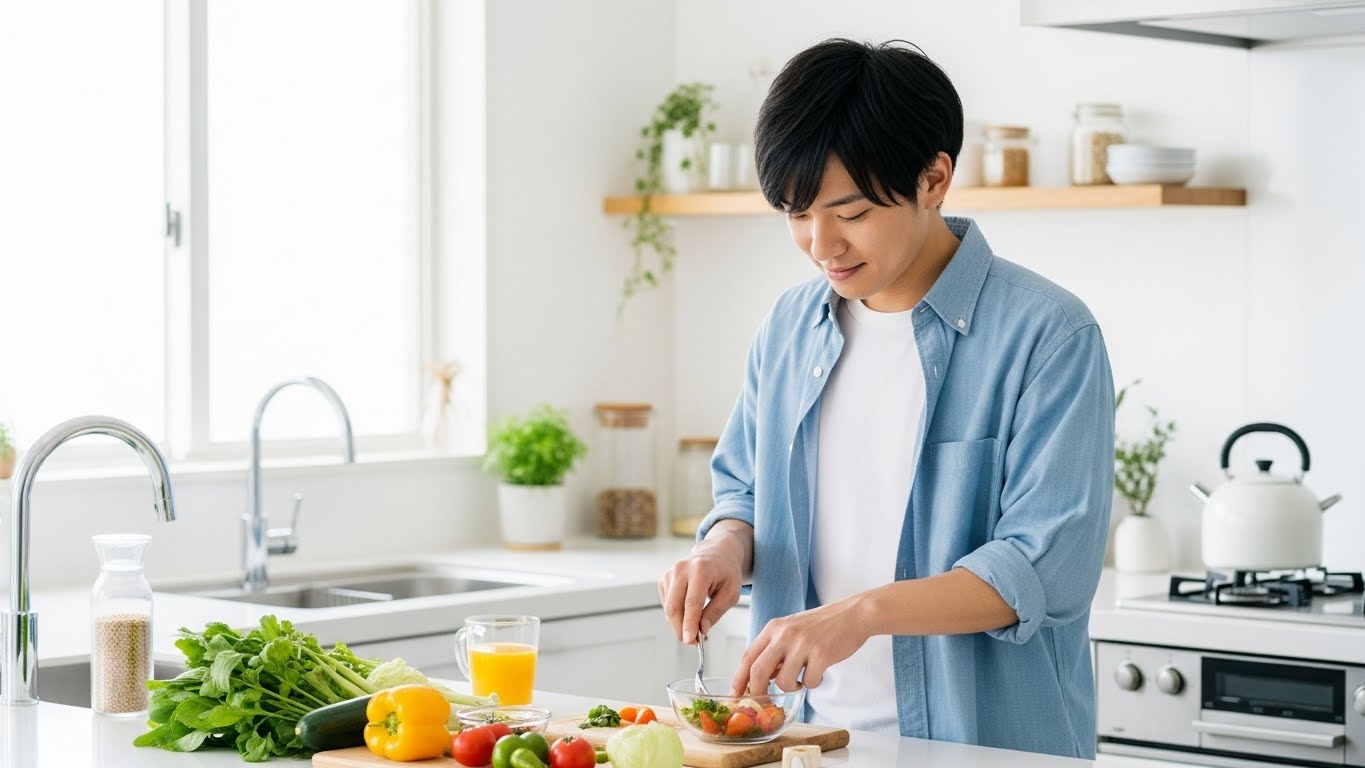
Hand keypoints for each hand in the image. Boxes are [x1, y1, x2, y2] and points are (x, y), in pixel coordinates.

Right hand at [659, 523, 747, 644]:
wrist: (717, 554)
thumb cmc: (727, 573)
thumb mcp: (731, 593)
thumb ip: (716, 612)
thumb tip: (702, 630)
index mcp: (701, 569)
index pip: (692, 602)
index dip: (689, 624)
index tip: (690, 641)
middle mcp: (682, 569)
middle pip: (674, 607)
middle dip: (681, 629)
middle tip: (694, 642)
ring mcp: (670, 573)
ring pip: (668, 608)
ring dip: (679, 624)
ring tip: (695, 628)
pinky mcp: (665, 579)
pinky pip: (667, 604)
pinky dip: (676, 615)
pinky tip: (689, 613)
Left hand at [731, 597, 870, 695]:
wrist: (853, 614)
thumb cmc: (821, 625)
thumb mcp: (791, 629)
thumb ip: (775, 649)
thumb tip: (760, 678)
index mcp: (774, 628)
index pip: (747, 657)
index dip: (738, 679)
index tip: (736, 695)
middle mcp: (784, 634)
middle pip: (758, 672)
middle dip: (758, 693)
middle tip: (765, 702)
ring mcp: (803, 644)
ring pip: (784, 682)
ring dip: (792, 688)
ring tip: (802, 679)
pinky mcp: (822, 654)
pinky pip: (809, 682)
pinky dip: (813, 683)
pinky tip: (819, 671)